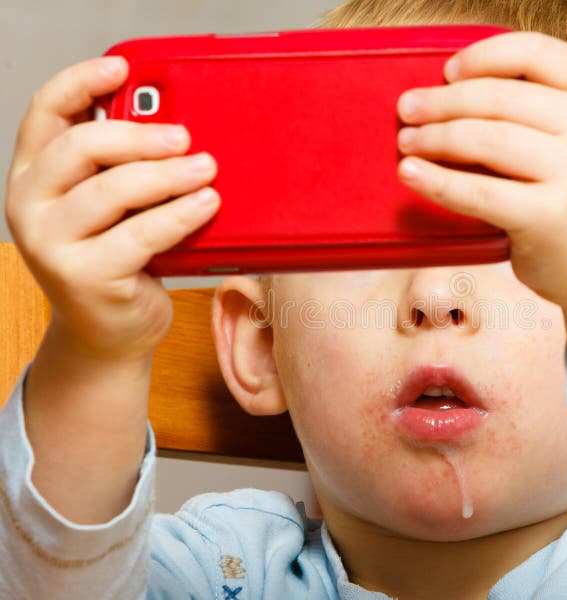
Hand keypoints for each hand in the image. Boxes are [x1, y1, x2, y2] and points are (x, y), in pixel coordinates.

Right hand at [5, 56, 219, 361]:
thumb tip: (174, 126)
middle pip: (82, 147)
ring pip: (113, 190)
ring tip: (207, 168)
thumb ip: (122, 169)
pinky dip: (180, 215)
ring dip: (168, 174)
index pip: (46, 113)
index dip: (80, 81)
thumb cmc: (120, 260)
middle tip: (185, 137)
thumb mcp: (114, 208)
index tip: (122, 68)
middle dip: (140, 135)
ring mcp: (51, 243)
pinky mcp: (83, 277)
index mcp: (34, 175)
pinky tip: (207, 204)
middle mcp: (30, 205)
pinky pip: (141, 234)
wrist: (110, 332)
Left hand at [396, 31, 566, 312]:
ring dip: (434, 137)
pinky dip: (437, 181)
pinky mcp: (549, 217)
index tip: (446, 71)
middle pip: (499, 97)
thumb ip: (538, 109)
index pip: (535, 52)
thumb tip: (448, 92)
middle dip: (442, 101)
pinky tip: (411, 174)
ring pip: (485, 139)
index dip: (482, 56)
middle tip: (406, 109)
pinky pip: (479, 192)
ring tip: (406, 141)